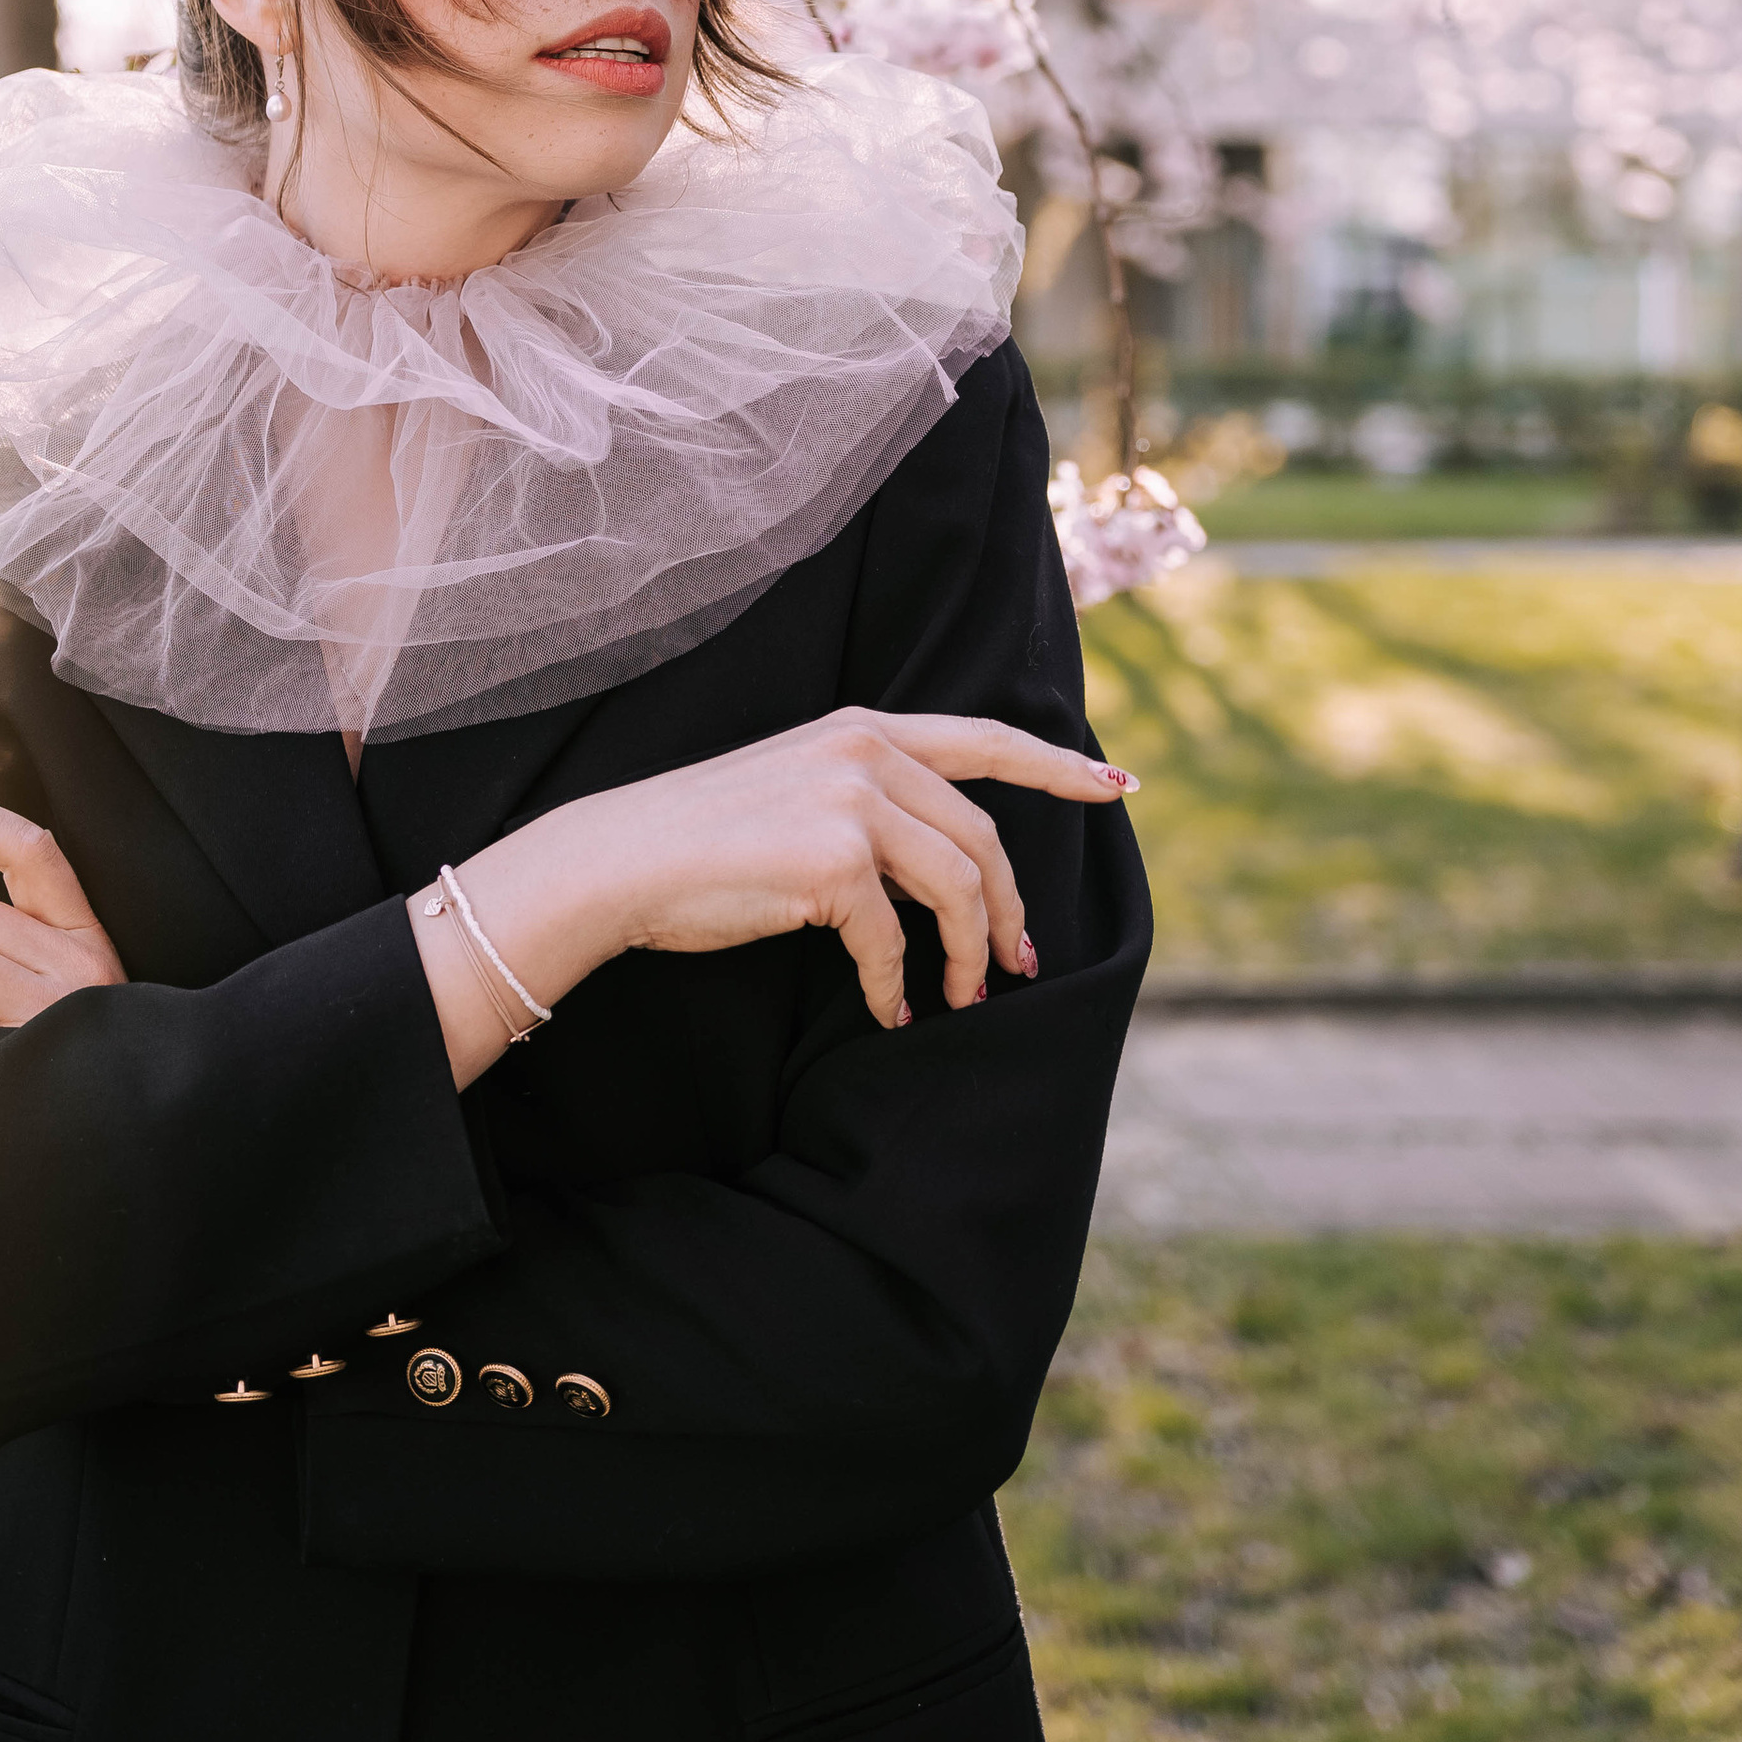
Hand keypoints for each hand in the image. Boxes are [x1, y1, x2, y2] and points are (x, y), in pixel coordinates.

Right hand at [419, 711, 1136, 1080]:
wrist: (622, 858)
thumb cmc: (705, 839)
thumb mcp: (797, 789)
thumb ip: (870, 801)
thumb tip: (945, 868)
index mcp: (862, 728)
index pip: (986, 737)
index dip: (1059, 765)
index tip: (1119, 788)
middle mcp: (864, 750)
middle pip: (982, 837)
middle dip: (1011, 910)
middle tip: (1020, 966)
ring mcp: (850, 801)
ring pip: (958, 888)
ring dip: (971, 957)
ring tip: (963, 998)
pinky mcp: (830, 861)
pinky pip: (894, 941)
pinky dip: (899, 987)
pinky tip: (890, 1013)